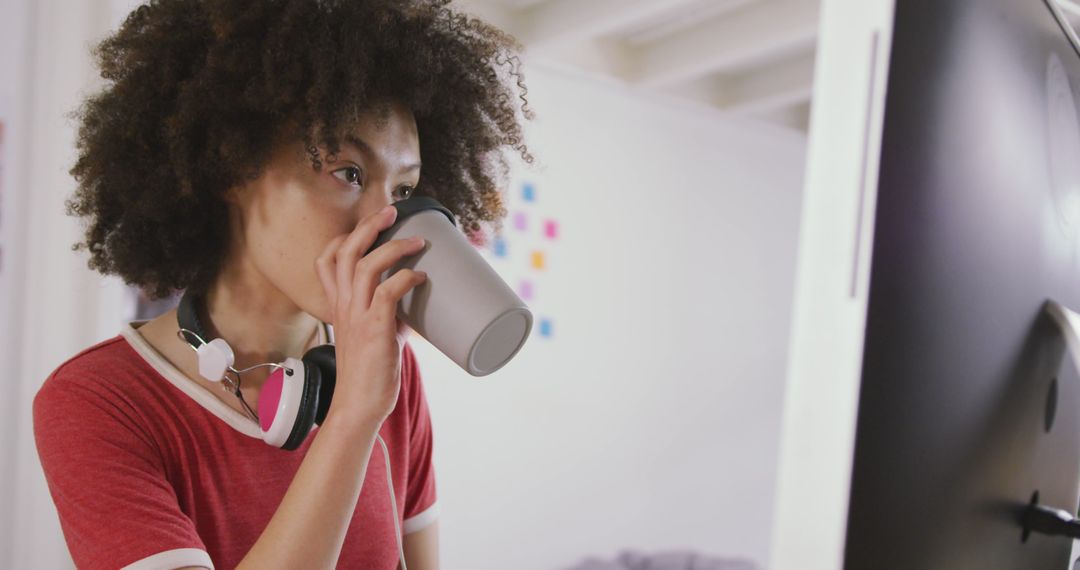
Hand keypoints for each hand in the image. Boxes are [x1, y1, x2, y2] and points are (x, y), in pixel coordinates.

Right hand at [314, 205, 427, 426]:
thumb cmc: (368, 374)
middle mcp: (342, 307)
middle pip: (345, 252)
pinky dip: (407, 278)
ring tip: (417, 241)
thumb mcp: (373, 336)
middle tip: (391, 211)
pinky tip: (421, 278)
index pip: (327, 260)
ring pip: (365, 266)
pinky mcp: (374, 330)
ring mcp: (356, 317)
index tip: (369, 225)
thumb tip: (416, 301)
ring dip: (394, 247)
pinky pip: (388, 292)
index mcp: (338, 306)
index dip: (344, 236)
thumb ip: (389, 315)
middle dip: (368, 226)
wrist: (359, 407)